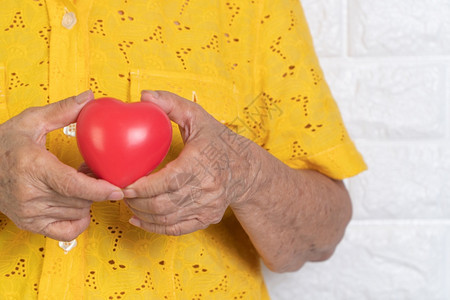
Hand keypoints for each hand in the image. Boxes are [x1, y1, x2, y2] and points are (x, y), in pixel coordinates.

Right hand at [0, 91, 123, 240]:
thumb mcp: (29, 122)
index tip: (117, 188)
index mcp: (32, 167)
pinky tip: (75, 203)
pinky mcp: (30, 224)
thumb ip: (61, 111)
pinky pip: (67, 231)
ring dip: (87, 199)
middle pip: (81, 199)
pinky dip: (78, 219)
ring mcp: (29, 212)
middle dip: (95, 186)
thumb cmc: (2, 146)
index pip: (72, 185)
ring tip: (79, 181)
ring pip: (77, 212)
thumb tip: (88, 98)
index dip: (99, 189)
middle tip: (92, 170)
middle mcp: (30, 194)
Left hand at [123, 91, 260, 235]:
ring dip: (142, 214)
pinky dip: (154, 227)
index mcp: (201, 163)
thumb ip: (171, 104)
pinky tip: (138, 219)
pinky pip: (176, 229)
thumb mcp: (198, 117)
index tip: (124, 185)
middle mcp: (206, 188)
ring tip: (128, 203)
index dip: (143, 188)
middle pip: (164, 204)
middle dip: (136, 202)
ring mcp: (207, 206)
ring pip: (167, 219)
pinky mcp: (206, 218)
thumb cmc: (218, 141)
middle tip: (120, 193)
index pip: (169, 181)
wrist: (246, 169)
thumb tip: (144, 96)